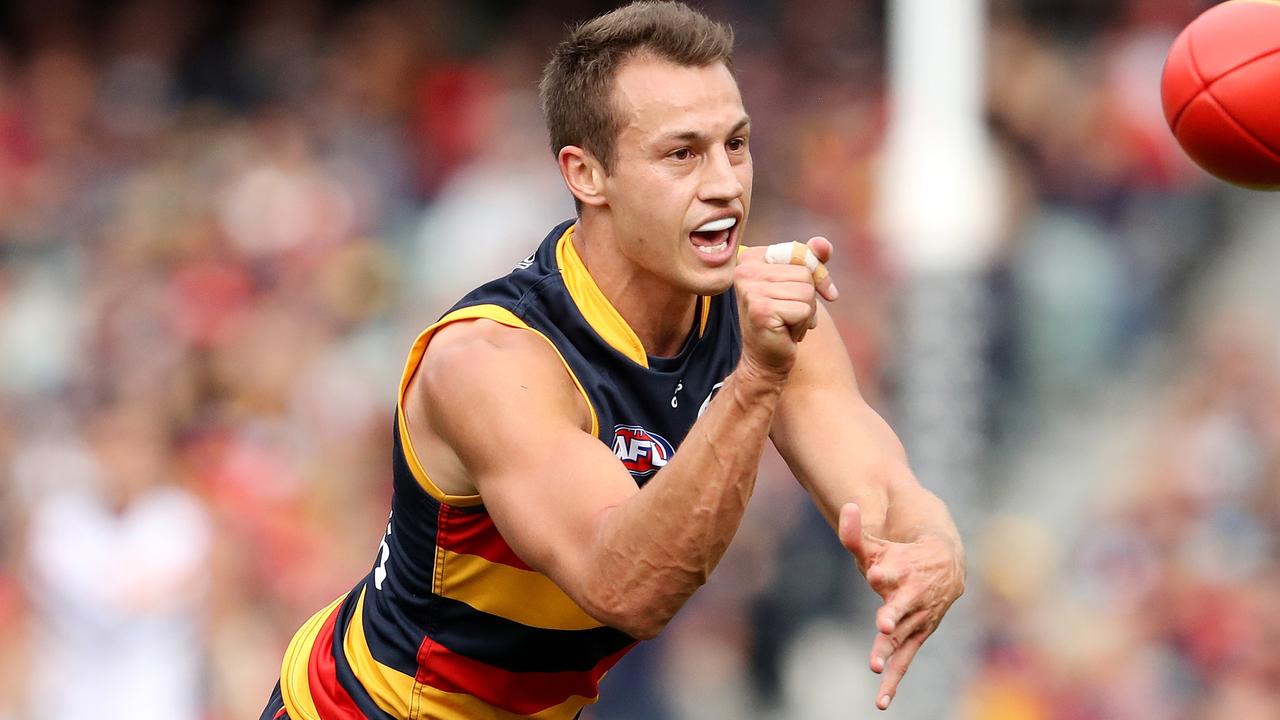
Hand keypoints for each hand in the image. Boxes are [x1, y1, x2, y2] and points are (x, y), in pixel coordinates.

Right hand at [734, 237, 837, 372]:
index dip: (815, 273)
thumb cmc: (782, 319)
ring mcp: (751, 290)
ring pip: (806, 292)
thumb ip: (811, 260)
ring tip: (788, 323)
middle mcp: (745, 270)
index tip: (814, 292)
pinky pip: (803, 310)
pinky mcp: (761, 310)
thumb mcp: (797, 284)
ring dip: (806, 313)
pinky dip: (802, 325)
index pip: (800, 252)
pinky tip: (785, 333)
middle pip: (805, 273)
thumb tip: (824, 243)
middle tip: (790, 314)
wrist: (764, 358)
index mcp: (750, 258)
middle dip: (808, 298)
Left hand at [838, 502, 964, 710]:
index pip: (893, 570)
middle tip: (884, 623)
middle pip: (901, 606)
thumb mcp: (878, 544)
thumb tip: (847, 505)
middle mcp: (913, 595)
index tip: (876, 572)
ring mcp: (916, 619)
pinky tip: (880, 701)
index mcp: (905, 568)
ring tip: (876, 665)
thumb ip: (855, 531)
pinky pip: (905, 661)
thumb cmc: (901, 554)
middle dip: (893, 613)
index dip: (884, 571)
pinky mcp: (916, 636)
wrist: (945, 567)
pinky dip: (894, 681)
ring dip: (891, 651)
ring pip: (903, 637)